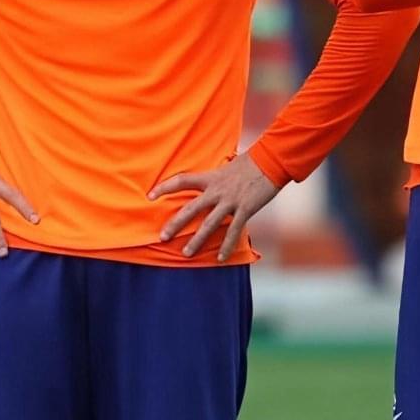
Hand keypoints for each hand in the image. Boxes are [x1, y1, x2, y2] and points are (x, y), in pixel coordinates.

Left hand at [148, 152, 278, 261]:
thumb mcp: (228, 166)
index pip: (181, 180)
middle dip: (175, 224)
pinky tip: (220, 258)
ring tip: (186, 253)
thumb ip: (218, 177)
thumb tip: (211, 182)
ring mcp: (230, 201)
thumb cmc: (250, 162)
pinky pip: (233, 231)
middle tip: (163, 237)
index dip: (164, 187)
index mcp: (210, 177)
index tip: (150, 195)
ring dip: (197, 240)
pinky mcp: (244, 209)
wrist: (270, 161)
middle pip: (190, 209)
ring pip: (209, 224)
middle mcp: (216, 190)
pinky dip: (227, 246)